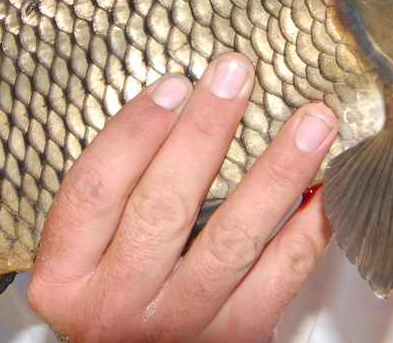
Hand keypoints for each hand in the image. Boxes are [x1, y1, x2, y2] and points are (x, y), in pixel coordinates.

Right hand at [26, 53, 338, 342]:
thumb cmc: (114, 305)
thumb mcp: (84, 260)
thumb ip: (116, 198)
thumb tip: (179, 103)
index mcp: (66, 278)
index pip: (93, 191)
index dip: (134, 131)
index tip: (174, 84)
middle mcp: (116, 307)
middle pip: (163, 206)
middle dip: (207, 131)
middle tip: (238, 75)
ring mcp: (178, 326)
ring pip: (232, 238)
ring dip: (277, 172)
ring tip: (310, 122)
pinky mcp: (235, 339)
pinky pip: (280, 275)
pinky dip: (309, 226)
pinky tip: (326, 187)